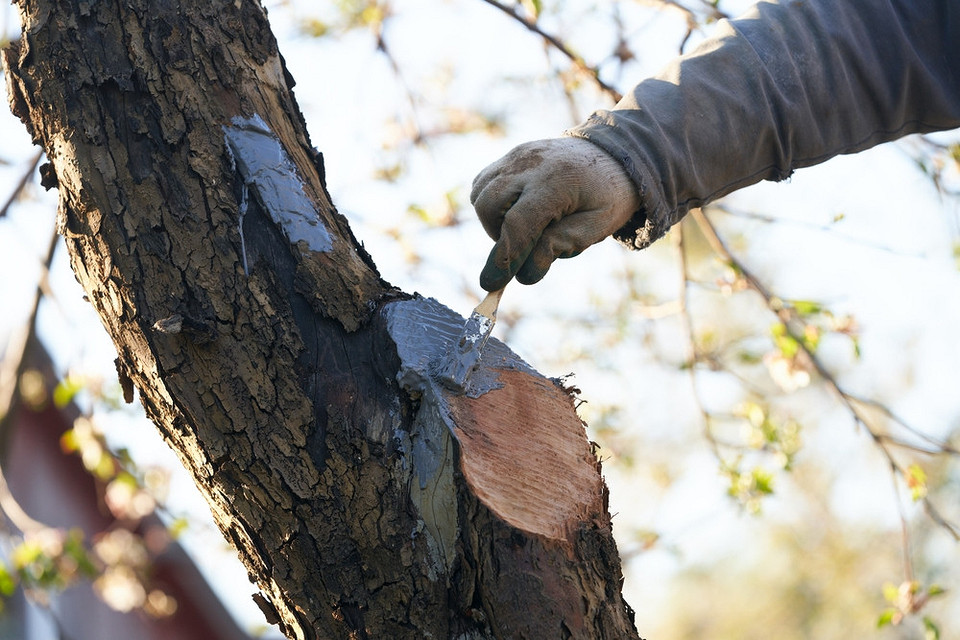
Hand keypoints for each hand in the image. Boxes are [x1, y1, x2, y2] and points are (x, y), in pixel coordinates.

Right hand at [471, 137, 639, 290]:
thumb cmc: (607, 195)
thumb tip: (525, 273)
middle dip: (497, 236)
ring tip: (523, 227)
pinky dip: (490, 205)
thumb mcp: (597, 226)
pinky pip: (483, 184)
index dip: (504, 257)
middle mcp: (531, 163)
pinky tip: (515, 211)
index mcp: (558, 180)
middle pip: (489, 205)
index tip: (492, 283)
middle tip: (524, 246)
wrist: (613, 154)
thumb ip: (561, 245)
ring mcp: (517, 156)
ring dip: (491, 221)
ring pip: (480, 194)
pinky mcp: (510, 156)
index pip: (518, 223)